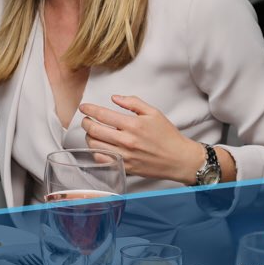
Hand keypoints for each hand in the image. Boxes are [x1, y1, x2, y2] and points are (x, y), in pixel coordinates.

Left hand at [79, 95, 205, 184]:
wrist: (179, 159)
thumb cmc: (167, 135)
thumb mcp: (153, 113)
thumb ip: (133, 102)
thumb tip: (114, 98)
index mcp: (133, 125)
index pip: (102, 115)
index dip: (89, 109)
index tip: (83, 107)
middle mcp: (126, 141)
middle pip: (93, 130)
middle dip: (86, 122)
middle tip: (86, 119)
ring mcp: (124, 155)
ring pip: (94, 145)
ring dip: (89, 136)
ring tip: (92, 132)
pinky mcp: (124, 167)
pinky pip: (101, 160)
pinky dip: (95, 152)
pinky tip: (99, 146)